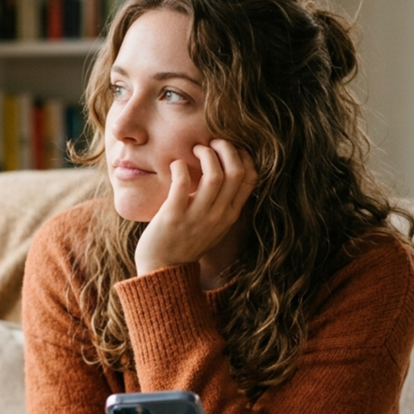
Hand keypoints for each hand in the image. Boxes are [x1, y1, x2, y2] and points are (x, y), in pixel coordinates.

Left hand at [135, 140, 256, 277]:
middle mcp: (218, 215)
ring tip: (195, 150)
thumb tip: (224, 172)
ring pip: (214, 175)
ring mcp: (197, 216)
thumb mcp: (214, 225)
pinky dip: (180, 167)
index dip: (243, 156)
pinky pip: (182, 183)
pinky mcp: (174, 216)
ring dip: (205, 154)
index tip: (229, 148)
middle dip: (226, 149)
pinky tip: (175, 165)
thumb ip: (222, 203)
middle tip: (212, 143)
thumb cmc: (185, 242)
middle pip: (236, 172)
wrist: (162, 270)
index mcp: (230, 215)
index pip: (250, 178)